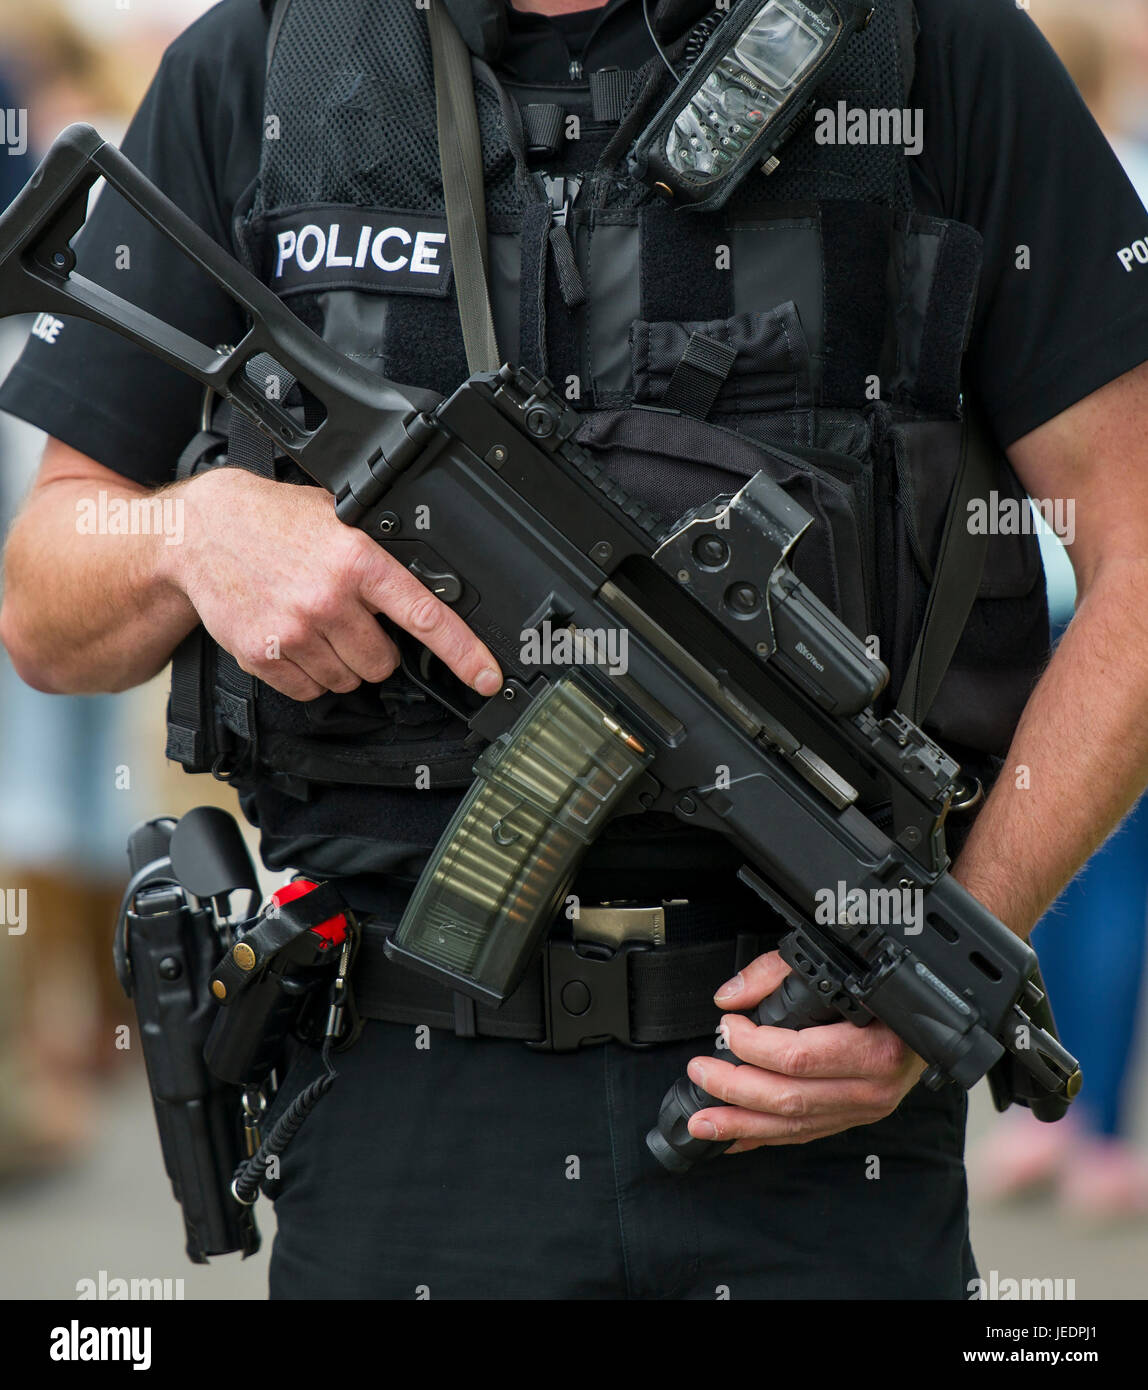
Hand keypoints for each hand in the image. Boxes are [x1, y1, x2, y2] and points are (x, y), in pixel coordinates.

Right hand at [164, 469, 502, 700]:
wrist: (201, 532)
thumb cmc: (273, 522)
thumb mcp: (337, 516)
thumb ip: (379, 551)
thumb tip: (428, 581)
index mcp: (358, 559)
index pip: (425, 616)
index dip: (464, 653)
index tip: (487, 678)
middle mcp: (329, 597)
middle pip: (383, 663)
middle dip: (375, 649)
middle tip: (350, 621)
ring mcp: (294, 630)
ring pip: (348, 680)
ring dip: (340, 662)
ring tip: (315, 623)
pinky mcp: (263, 655)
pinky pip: (309, 691)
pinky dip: (308, 675)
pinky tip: (293, 639)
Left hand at [686, 951, 926, 1151]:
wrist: (928, 1026)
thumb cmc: (881, 994)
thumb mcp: (835, 966)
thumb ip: (776, 974)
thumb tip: (730, 995)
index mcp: (873, 1046)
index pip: (799, 1056)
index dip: (753, 1045)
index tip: (727, 1027)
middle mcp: (872, 1086)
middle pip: (790, 1096)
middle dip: (735, 1088)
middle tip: (700, 1072)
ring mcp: (863, 1109)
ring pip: (794, 1124)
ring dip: (741, 1124)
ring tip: (702, 1121)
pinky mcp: (852, 1120)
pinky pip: (804, 1135)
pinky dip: (764, 1137)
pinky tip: (735, 1137)